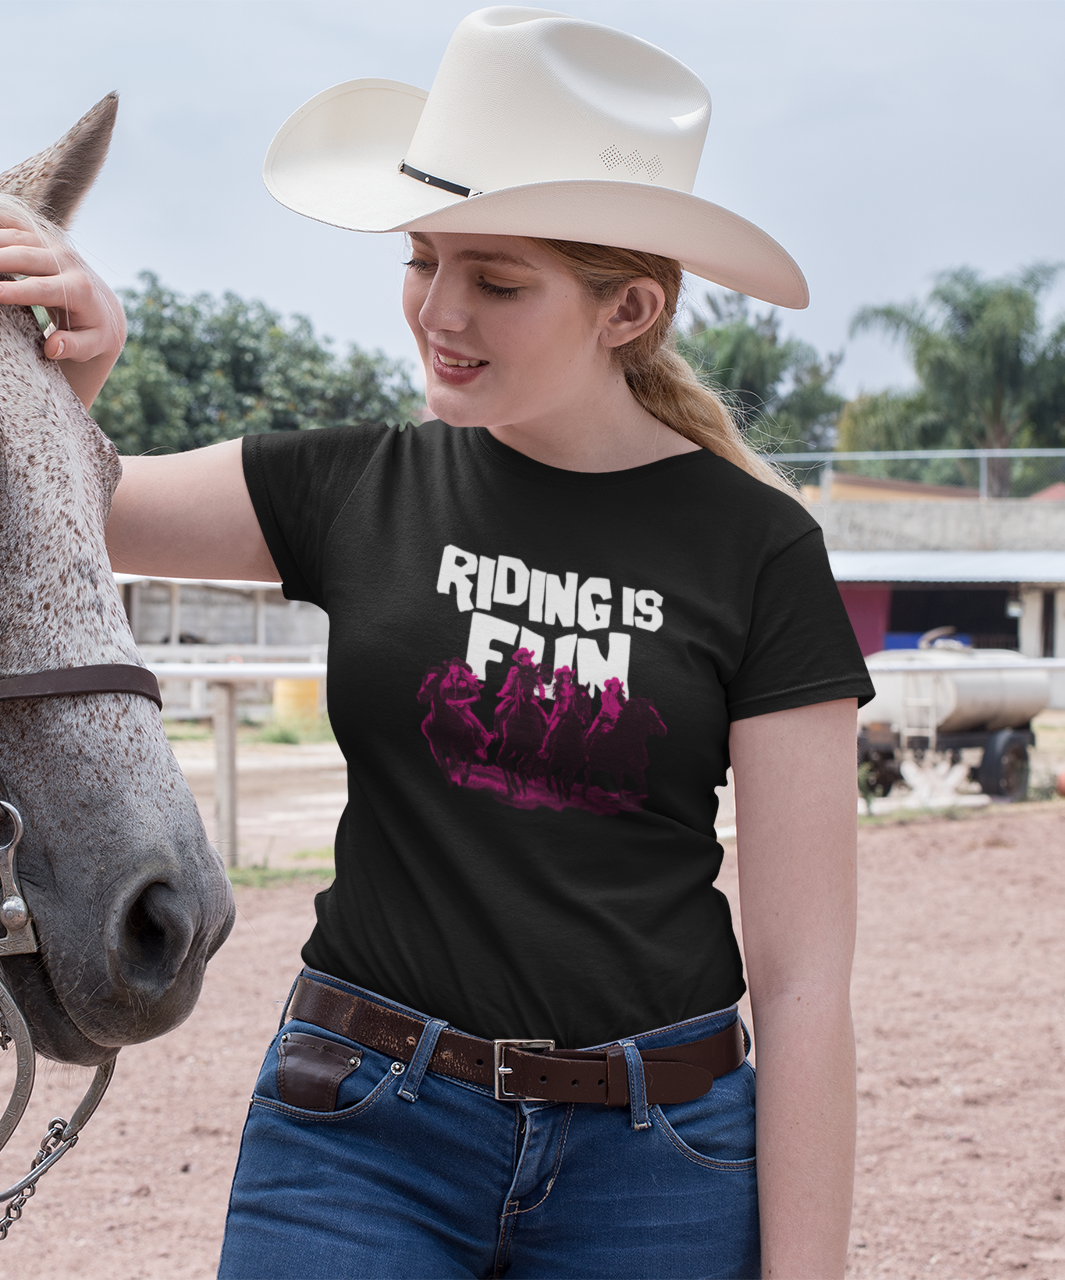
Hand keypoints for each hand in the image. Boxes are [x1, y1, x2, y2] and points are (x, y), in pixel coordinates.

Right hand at [0, 218, 125, 409]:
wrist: (104, 307)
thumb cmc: (93, 331)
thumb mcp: (92, 345)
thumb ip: (75, 347)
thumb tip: (54, 347)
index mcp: (80, 289)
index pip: (42, 289)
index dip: (15, 291)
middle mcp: (68, 262)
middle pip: (25, 256)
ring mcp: (54, 246)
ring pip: (17, 237)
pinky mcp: (43, 238)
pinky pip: (15, 226)